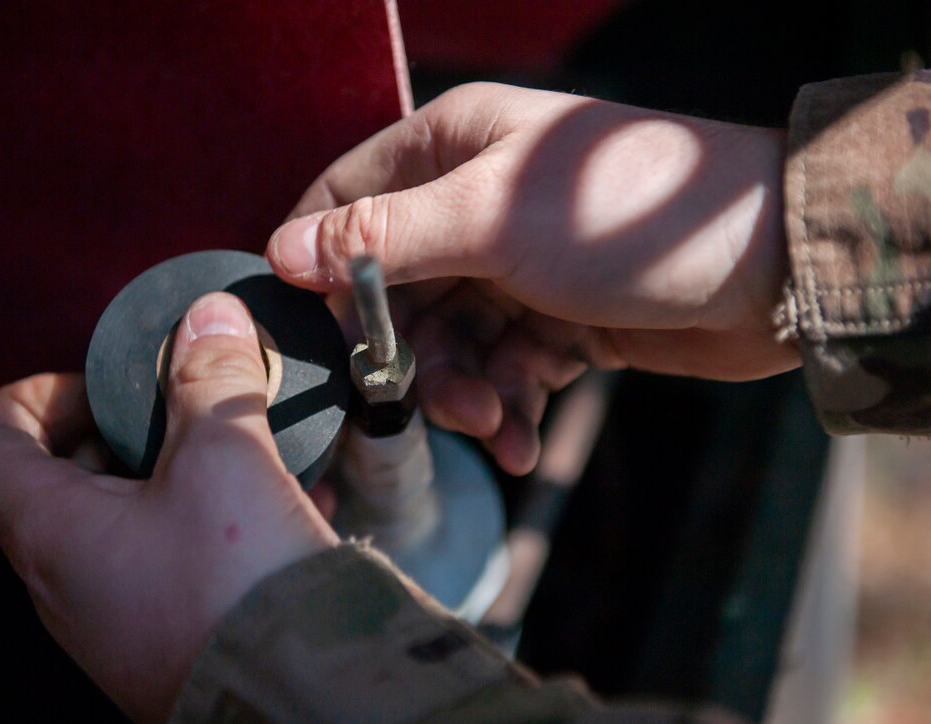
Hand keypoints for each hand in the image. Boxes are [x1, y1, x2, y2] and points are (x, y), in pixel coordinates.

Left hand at [0, 293, 337, 722]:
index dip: (30, 396)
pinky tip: (275, 501)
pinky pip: (168, 564)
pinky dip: (204, 523)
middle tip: (173, 409)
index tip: (96, 383)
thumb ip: (210, 378)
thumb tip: (210, 317)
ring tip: (234, 453)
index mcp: (52, 533)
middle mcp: (66, 583)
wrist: (299, 696)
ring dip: (166, 477)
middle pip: (54, 483)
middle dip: (114, 431)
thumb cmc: (239, 584)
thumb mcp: (226, 456)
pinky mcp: (166, 639)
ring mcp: (114, 619)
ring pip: (117, 525)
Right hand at [267, 82, 798, 473]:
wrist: (770, 271)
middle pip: (394, 289)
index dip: (321, 264)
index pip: (347, 197)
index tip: (312, 332)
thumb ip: (383, 239)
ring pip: (447, 340)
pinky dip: (506, 404)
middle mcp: (475, 202)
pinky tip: (522, 436)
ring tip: (494, 425)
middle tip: (433, 404)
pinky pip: (501, 368)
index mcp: (453, 147)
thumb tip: (281, 249)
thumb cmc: (626, 219)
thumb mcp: (492, 220)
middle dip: (408, 355)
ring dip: (461, 392)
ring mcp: (514, 265)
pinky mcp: (553, 320)